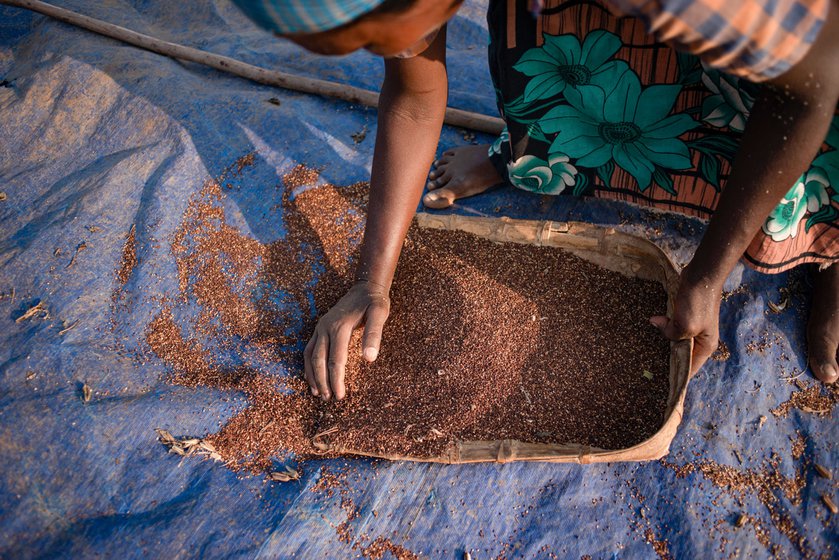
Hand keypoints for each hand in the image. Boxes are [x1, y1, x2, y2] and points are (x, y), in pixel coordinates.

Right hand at [303, 281, 389, 399]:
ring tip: (318, 393)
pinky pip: (309, 349)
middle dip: (323, 381)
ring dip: (313, 375)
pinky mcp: (319, 328)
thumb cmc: (374, 302)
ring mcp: (320, 327)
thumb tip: (369, 358)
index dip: (336, 379)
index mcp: (339, 327)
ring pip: (310, 355)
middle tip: (329, 398)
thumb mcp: (379, 314)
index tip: (340, 396)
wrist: (365, 287)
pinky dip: (308, 365)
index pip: (335, 360)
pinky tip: (312, 377)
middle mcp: (325, 327)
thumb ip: (374, 335)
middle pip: (319, 360)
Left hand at [650, 270, 721, 375]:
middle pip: (682, 356)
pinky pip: (672, 327)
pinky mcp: (685, 316)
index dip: (678, 377)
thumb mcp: (685, 325)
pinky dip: (664, 329)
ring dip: (664, 343)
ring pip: (676, 341)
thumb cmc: (698, 302)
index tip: (663, 387)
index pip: (691, 369)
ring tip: (647, 354)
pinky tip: (652, 330)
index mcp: (706, 347)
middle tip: (650, 371)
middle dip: (669, 361)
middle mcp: (701, 340)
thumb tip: (656, 324)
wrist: (701, 276)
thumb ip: (671, 333)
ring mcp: (693, 327)